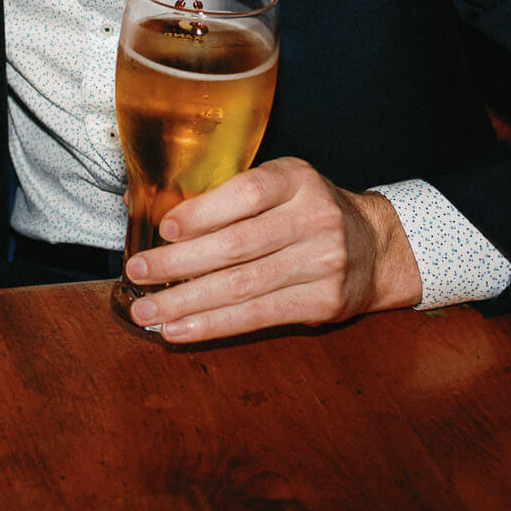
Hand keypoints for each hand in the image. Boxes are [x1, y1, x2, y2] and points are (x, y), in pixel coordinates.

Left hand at [120, 157, 422, 342]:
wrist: (374, 246)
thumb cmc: (306, 211)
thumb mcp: (279, 186)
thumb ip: (229, 197)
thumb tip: (152, 215)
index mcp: (296, 179)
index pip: (246, 193)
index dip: (203, 212)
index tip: (164, 229)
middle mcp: (314, 218)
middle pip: (236, 246)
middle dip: (178, 264)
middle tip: (136, 272)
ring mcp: (322, 262)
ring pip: (242, 287)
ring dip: (186, 302)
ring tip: (146, 311)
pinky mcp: (323, 302)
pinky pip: (258, 317)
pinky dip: (213, 325)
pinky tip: (179, 330)